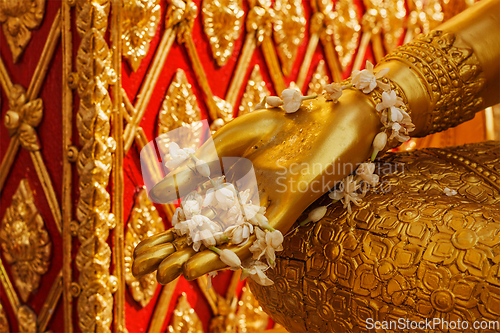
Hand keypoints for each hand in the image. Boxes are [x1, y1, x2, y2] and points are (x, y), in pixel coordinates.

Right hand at [133, 88, 380, 283]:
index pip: (192, 220)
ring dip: (199, 258)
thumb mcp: (228, 141)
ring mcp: (266, 209)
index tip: (139, 254)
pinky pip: (258, 236)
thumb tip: (157, 194)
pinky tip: (206, 261)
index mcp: (229, 188)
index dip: (166, 238)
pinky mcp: (290, 209)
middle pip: (205, 237)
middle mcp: (245, 205)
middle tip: (142, 272)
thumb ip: (197, 168)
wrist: (328, 114)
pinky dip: (231, 250)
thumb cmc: (280, 122)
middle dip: (174, 254)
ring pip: (228, 242)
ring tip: (169, 274)